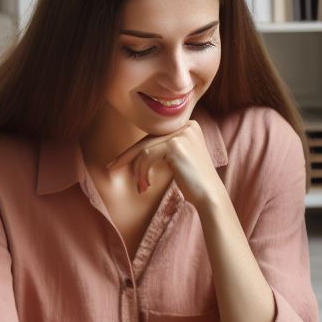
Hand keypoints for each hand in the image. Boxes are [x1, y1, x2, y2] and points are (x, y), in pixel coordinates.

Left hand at [107, 120, 224, 210]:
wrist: (210, 196)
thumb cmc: (194, 182)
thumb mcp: (179, 159)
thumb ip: (164, 148)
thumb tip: (136, 149)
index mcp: (189, 125)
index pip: (155, 136)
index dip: (137, 150)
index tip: (119, 161)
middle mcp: (187, 125)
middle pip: (148, 140)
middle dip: (128, 156)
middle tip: (112, 167)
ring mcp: (182, 133)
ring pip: (146, 149)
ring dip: (138, 170)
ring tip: (141, 186)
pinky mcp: (176, 144)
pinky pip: (148, 156)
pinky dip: (142, 172)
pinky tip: (147, 185)